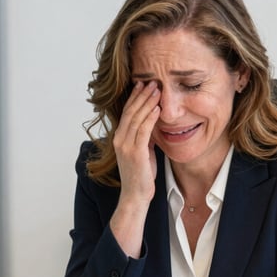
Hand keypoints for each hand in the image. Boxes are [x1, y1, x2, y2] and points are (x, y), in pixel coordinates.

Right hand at [113, 80, 160, 205]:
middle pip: (130, 111)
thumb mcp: (142, 151)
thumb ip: (144, 137)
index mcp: (119, 138)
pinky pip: (143, 130)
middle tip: (152, 81)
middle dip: (141, 95)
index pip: (126, 112)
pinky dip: (150, 117)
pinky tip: (157, 108)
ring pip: (136, 118)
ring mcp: (125, 146)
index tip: (142, 84)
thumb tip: (152, 124)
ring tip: (156, 90)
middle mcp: (119, 140)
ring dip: (147, 102)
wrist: (135, 195)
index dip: (134, 97)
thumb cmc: (141, 175)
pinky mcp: (135, 153)